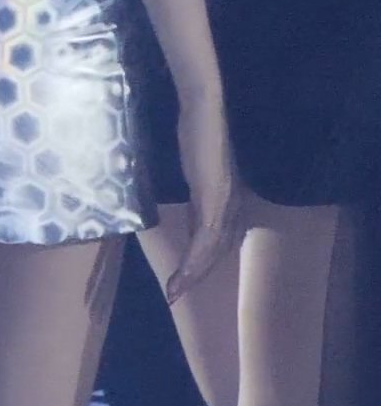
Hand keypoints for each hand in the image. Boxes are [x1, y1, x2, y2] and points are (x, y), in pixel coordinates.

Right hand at [162, 100, 240, 303]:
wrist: (204, 110)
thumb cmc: (195, 131)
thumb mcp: (193, 169)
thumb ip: (194, 190)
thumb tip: (181, 208)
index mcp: (227, 199)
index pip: (216, 240)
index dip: (199, 263)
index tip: (179, 282)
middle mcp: (232, 205)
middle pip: (216, 251)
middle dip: (195, 276)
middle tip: (173, 295)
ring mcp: (226, 202)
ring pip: (212, 249)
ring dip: (192, 274)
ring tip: (173, 291)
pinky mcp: (216, 197)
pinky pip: (206, 236)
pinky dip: (194, 259)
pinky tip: (182, 272)